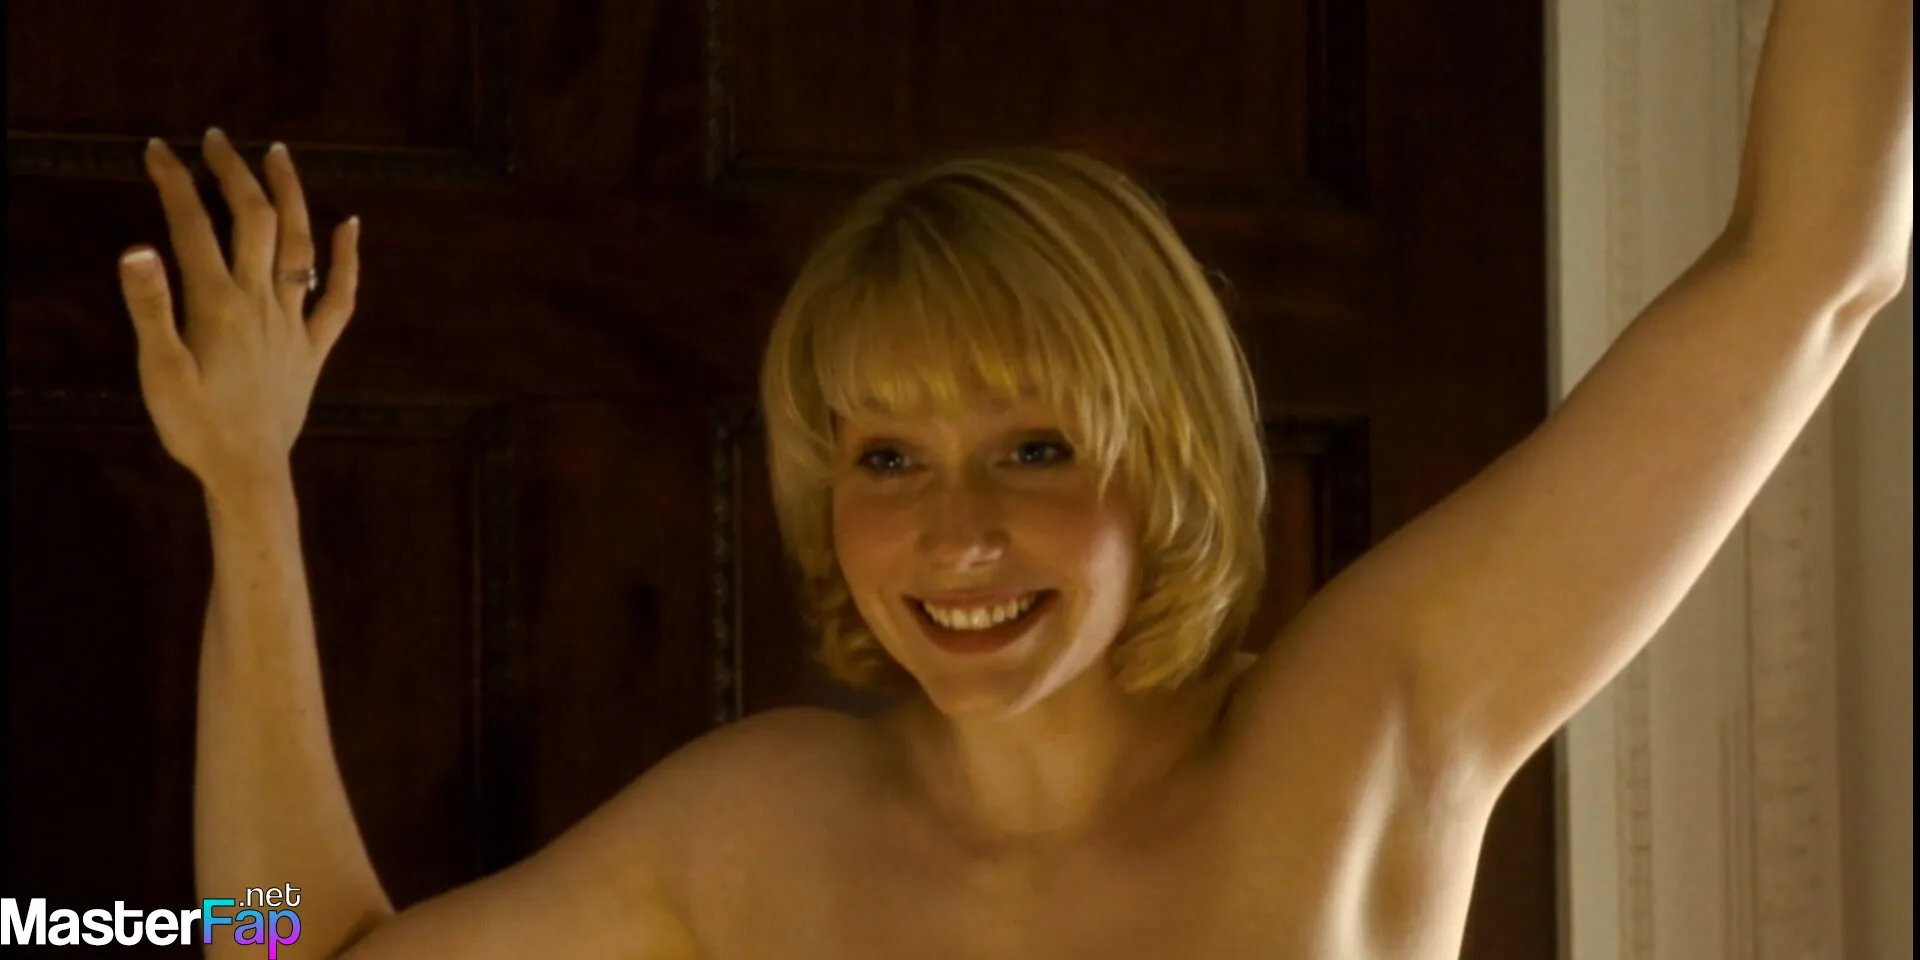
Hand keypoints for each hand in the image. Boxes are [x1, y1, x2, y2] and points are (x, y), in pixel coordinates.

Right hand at [120, 128, 359, 492]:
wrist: (248, 472)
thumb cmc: (196, 427)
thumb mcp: (159, 370)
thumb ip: (150, 307)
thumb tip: (137, 247)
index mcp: (218, 304)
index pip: (193, 225)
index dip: (174, 181)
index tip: (157, 149)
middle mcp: (262, 303)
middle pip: (253, 220)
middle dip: (234, 172)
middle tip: (215, 138)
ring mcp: (293, 323)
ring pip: (299, 244)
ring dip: (290, 194)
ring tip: (279, 154)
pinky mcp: (313, 347)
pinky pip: (339, 296)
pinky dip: (347, 258)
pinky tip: (351, 225)